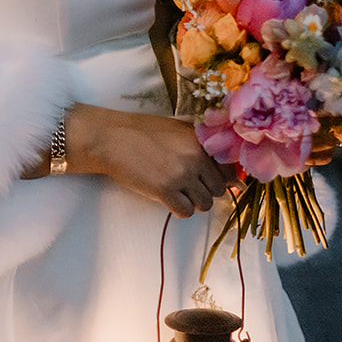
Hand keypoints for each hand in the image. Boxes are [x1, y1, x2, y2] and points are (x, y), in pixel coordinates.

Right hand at [66, 104, 238, 217]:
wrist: (112, 137)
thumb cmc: (141, 131)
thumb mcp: (177, 130)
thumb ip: (200, 146)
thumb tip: (228, 173)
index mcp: (200, 141)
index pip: (229, 170)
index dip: (220, 178)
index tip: (208, 180)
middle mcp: (196, 157)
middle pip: (218, 190)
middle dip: (205, 191)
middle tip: (187, 185)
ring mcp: (181, 174)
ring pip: (205, 204)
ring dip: (192, 202)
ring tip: (176, 192)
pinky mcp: (165, 190)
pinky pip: (186, 212)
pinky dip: (179, 209)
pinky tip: (168, 199)